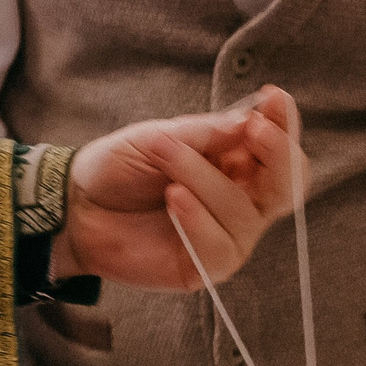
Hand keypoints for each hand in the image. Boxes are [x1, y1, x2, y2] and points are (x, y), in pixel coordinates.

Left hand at [58, 86, 304, 291]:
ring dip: (205, 179)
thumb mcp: (161, 138)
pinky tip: (173, 200)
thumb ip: (208, 135)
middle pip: (288, 186)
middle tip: (253, 130)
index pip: (279, 150)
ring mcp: (228, 236)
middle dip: (278, 155)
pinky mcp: (207, 267)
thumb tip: (252, 123)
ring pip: (246, 213)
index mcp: (236, 163)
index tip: (272, 97)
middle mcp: (242, 200)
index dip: (284, 125)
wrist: (76, 207)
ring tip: (165, 161)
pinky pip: (222, 247)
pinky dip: (199, 219)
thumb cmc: (120, 168)